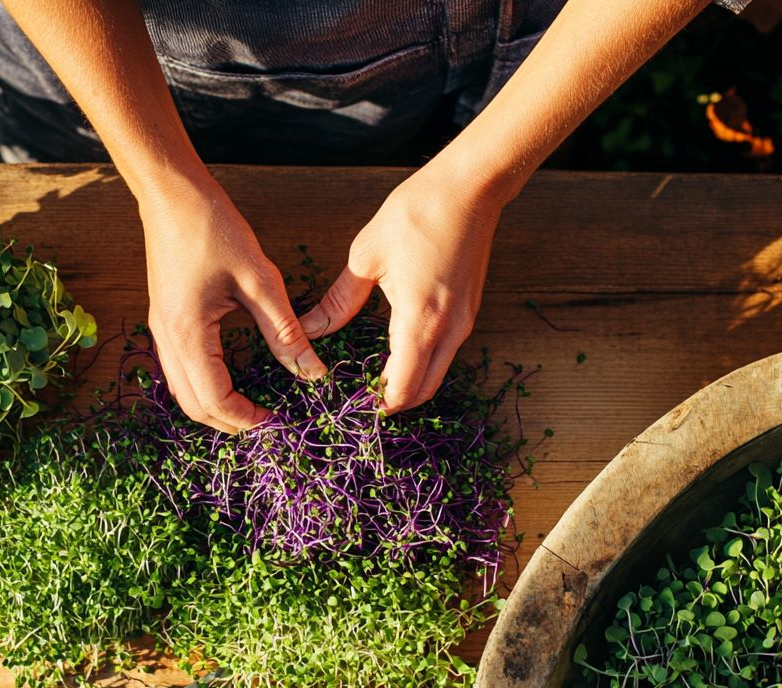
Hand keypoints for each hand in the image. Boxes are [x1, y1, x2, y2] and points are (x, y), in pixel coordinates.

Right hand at [141, 180, 326, 431]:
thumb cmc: (214, 229)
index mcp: (188, 334)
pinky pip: (179, 369)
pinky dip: (204, 385)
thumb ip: (285, 332)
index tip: (279, 419)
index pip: (215, 399)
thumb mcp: (260, 281)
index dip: (247, 418)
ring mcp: (160, 331)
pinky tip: (231, 377)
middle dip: (229, 422)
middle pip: (193, 406)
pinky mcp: (163, 320)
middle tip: (267, 421)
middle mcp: (167, 340)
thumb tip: (312, 372)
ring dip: (215, 406)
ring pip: (183, 391)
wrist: (172, 194)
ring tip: (252, 405)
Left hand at [298, 166, 504, 413]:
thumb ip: (338, 301)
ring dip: (409, 386)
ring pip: (436, 375)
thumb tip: (311, 328)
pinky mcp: (468, 312)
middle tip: (361, 400)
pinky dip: (422, 366)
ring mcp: (464, 323)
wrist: (470, 188)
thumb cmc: (417, 214)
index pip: (401, 388)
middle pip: (422, 392)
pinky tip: (398, 354)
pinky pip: (444, 354)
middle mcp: (448, 331)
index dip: (376, 404)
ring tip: (375, 382)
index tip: (351, 406)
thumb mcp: (367, 257)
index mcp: (420, 321)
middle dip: (392, 403)